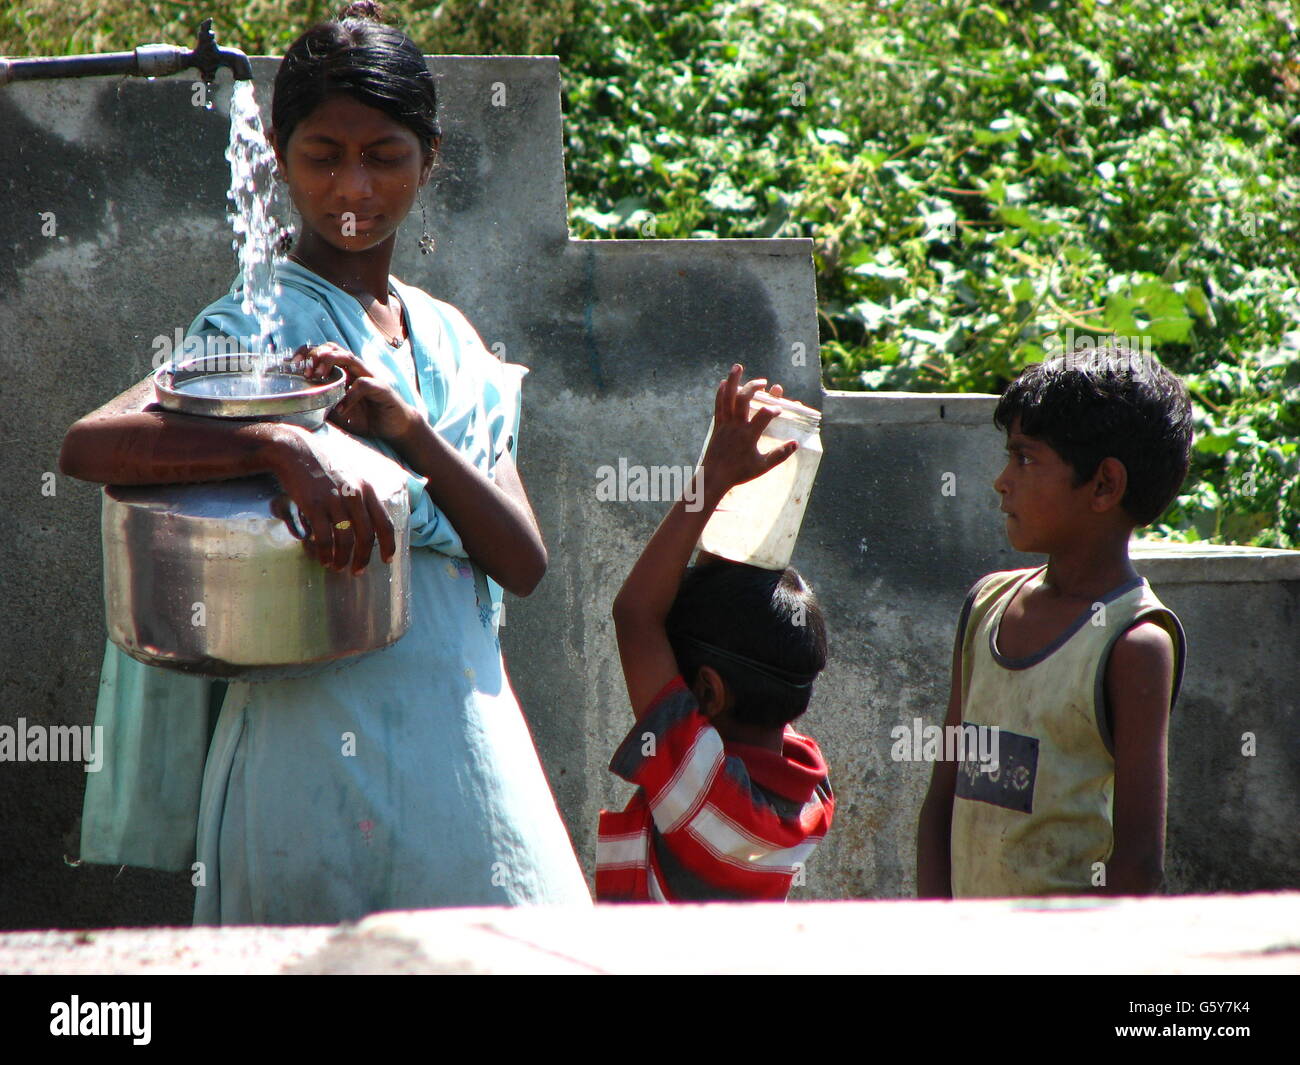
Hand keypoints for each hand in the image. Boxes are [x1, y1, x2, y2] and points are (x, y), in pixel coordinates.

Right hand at [266, 425, 397, 574]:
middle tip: (357, 571)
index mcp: (367, 489)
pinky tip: (322, 558)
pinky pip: (324, 537)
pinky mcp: (314, 506)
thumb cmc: (321, 463)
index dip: (387, 545)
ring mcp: (335, 501)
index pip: (385, 523)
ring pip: (346, 540)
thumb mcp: (351, 474)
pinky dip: (324, 552)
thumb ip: (362, 495)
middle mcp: (355, 495)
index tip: (386, 560)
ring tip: (337, 566)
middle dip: (363, 558)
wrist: (293, 449)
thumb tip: (368, 519)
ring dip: (343, 558)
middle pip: (366, 536)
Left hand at [293, 343, 417, 444]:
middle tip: (305, 370)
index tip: (293, 364)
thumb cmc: (367, 418)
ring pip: (348, 357)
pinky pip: (363, 384)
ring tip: (318, 377)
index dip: (308, 352)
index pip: (325, 350)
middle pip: (334, 348)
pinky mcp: (381, 388)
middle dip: (316, 354)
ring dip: (330, 363)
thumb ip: (322, 404)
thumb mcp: (338, 412)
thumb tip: (298, 404)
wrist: (396, 428)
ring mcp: (369, 376)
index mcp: (345, 371)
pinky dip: (349, 395)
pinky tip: (341, 408)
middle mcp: (356, 369)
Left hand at [700, 364, 795, 501]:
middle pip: (743, 400)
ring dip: (733, 380)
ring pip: (727, 397)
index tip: (780, 410)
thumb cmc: (739, 473)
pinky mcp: (717, 425)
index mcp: (748, 436)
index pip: (764, 416)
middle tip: (764, 383)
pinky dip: (721, 392)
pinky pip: (718, 404)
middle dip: (754, 387)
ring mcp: (725, 424)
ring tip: (738, 366)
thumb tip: (795, 444)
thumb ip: (779, 455)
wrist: (714, 477)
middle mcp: (736, 426)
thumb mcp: (762, 466)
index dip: (774, 409)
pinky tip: (724, 382)